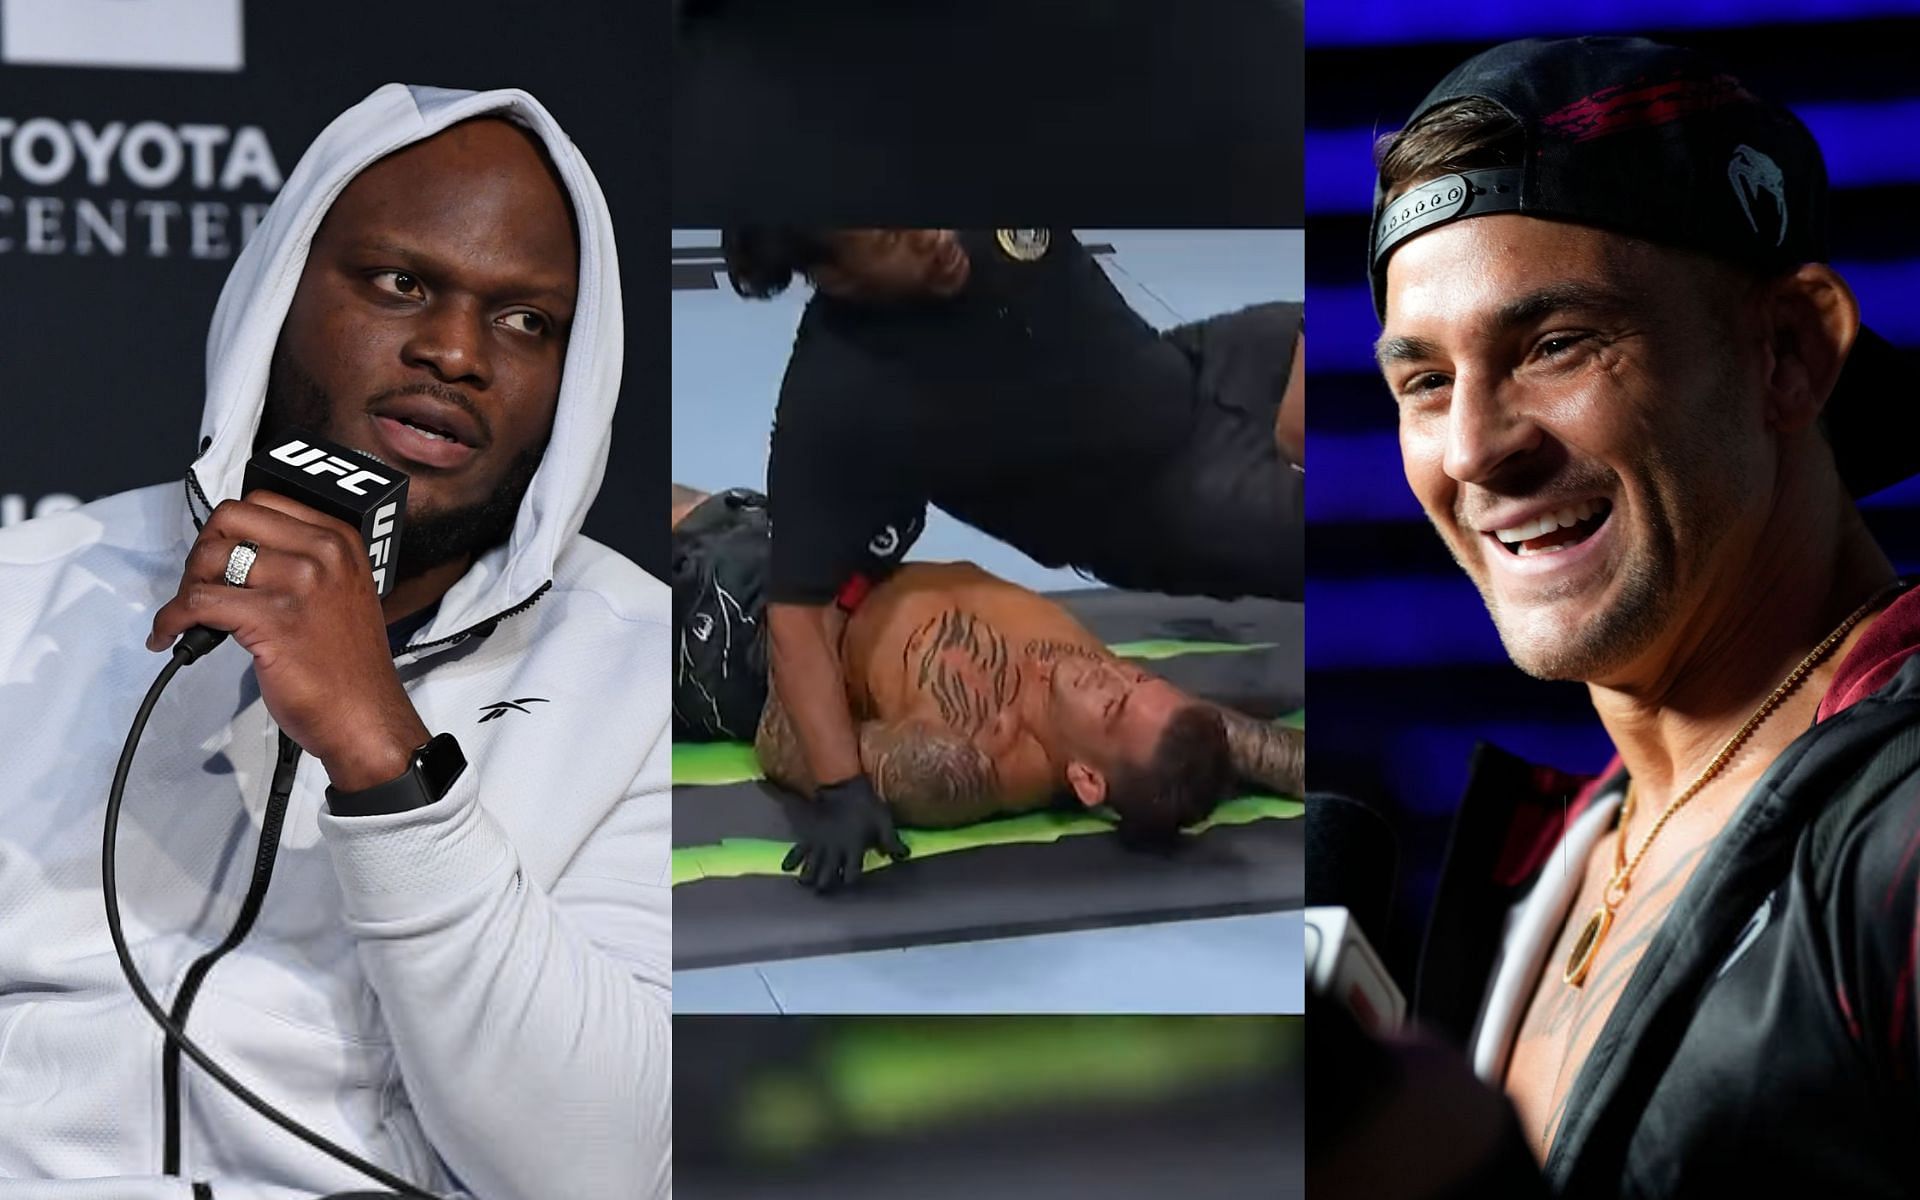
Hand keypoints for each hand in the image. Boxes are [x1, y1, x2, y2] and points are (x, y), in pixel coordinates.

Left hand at [147, 491, 429, 789]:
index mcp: (340, 539)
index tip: (220, 558)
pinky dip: (171, 620)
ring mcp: (300, 583)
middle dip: (203, 550)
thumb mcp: (341, 592)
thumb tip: (236, 552)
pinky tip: (171, 636)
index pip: (263, 500)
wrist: (364, 716)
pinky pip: (196, 603)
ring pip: (209, 559)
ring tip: (191, 617)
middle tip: (201, 585)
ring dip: (186, 588)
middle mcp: (324, 552)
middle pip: (230, 518)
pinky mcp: (272, 618)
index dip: (229, 529)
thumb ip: (303, 561)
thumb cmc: (348, 665)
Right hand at [781, 774, 909, 892]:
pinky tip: (787, 868)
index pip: (851, 875)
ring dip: (809, 878)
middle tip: (824, 891)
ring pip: (810, 870)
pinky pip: (796, 852)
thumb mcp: (883, 821)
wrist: (842, 784)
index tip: (850, 881)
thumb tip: (903, 857)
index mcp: (854, 850)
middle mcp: (835, 851)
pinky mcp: (808, 835)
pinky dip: (792, 861)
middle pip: (827, 877)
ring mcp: (819, 845)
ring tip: (807, 884)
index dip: (850, 880)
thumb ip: (892, 841)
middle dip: (826, 886)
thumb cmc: (866, 803)